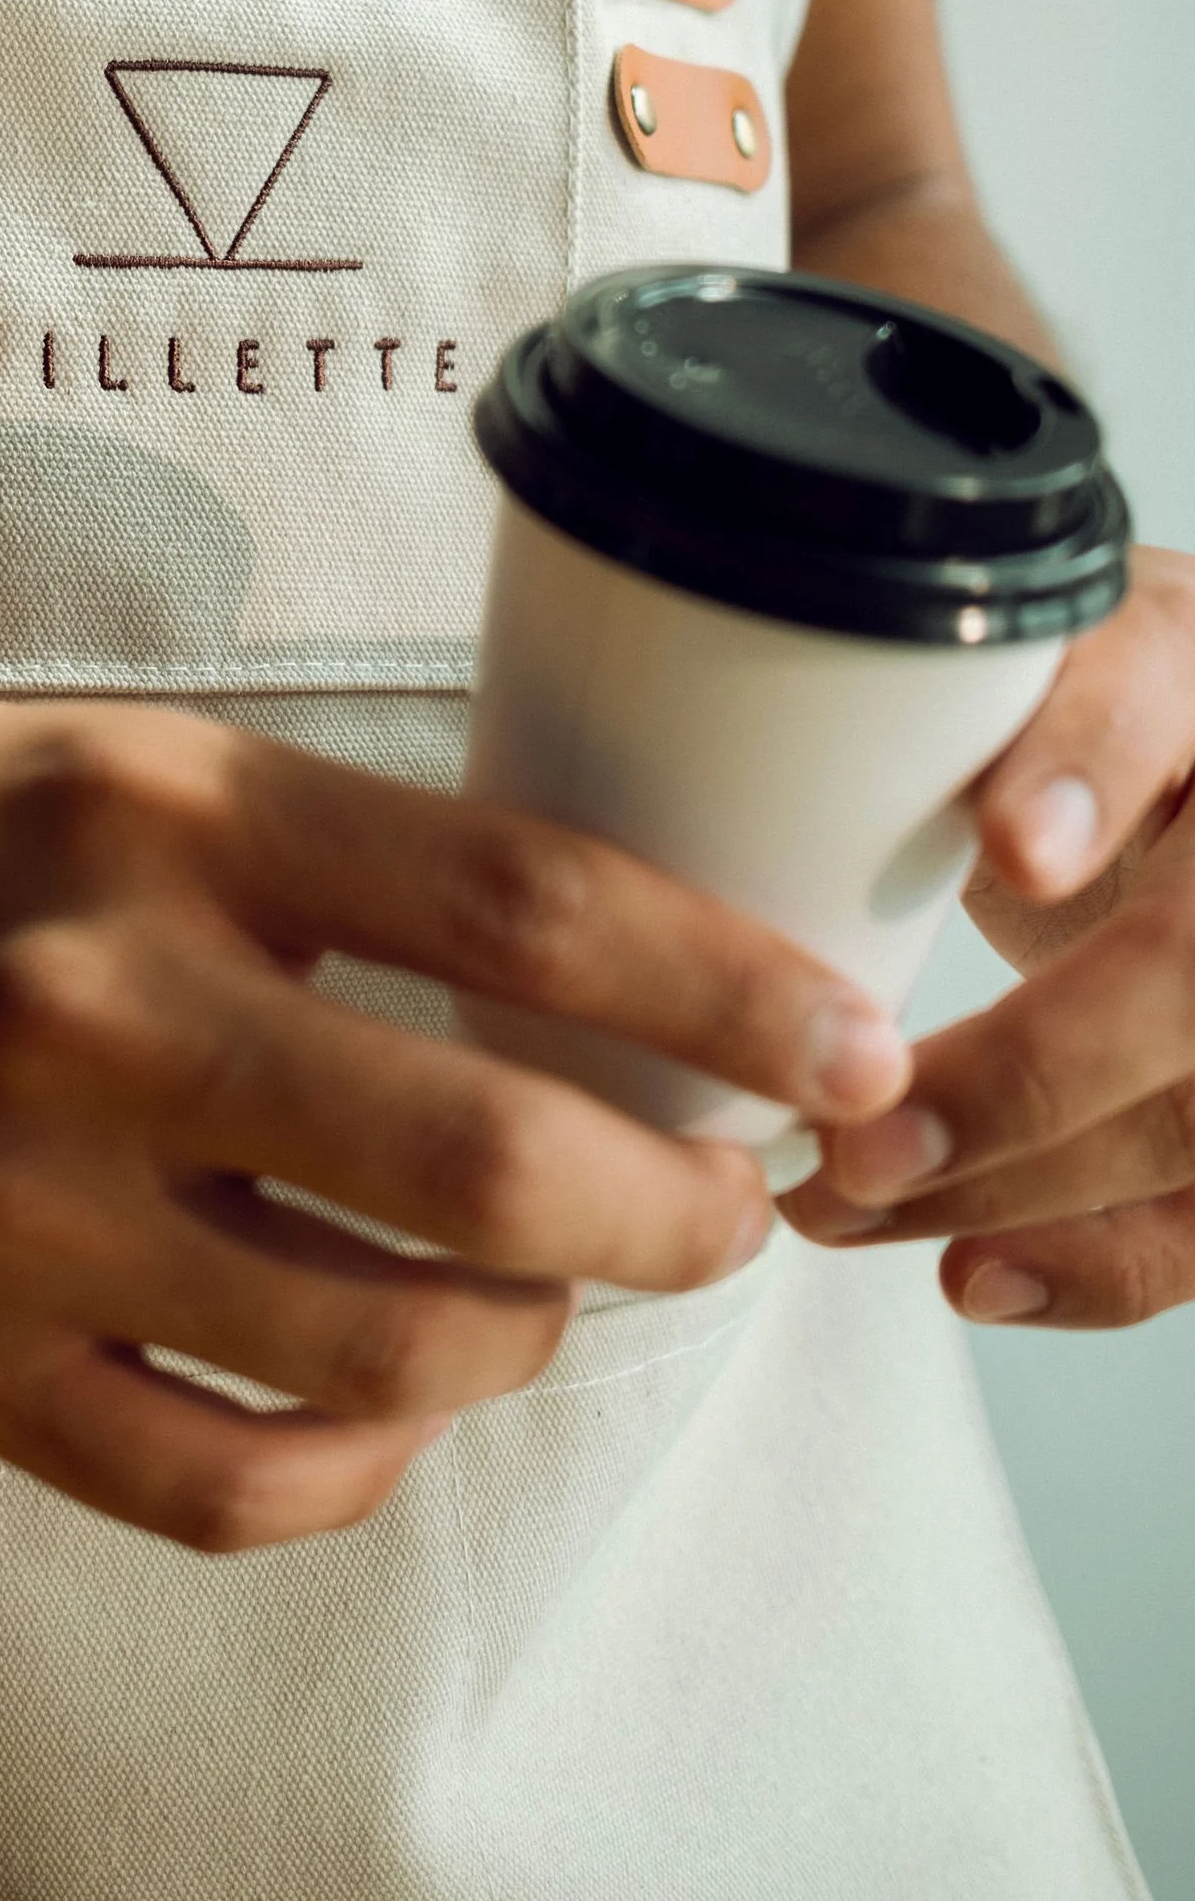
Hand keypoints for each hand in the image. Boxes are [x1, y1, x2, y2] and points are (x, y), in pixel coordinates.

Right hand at [0, 681, 909, 1551]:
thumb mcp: (90, 755)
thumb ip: (301, 849)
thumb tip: (549, 960)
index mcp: (155, 812)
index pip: (520, 906)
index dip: (723, 987)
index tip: (830, 1038)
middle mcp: (94, 1002)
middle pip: (491, 1161)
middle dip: (677, 1207)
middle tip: (726, 1206)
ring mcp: (10, 1206)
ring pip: (380, 1344)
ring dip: (528, 1341)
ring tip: (555, 1301)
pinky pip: (214, 1477)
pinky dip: (354, 1463)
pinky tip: (386, 1404)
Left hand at [786, 547, 1194, 1330]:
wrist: (1152, 772)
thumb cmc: (1035, 713)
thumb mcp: (985, 658)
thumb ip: (909, 686)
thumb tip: (778, 748)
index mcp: (1184, 678)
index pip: (1155, 699)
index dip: (1094, 767)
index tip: (1015, 845)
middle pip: (1186, 976)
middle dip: (1030, 1076)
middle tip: (860, 1133)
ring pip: (1189, 1126)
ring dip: (1016, 1190)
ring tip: (847, 1201)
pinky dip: (1092, 1264)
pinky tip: (970, 1273)